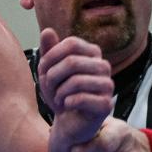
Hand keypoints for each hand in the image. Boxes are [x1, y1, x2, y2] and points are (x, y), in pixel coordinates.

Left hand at [38, 28, 112, 148]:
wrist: (68, 121)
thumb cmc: (60, 93)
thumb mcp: (49, 70)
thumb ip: (48, 51)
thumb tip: (47, 31)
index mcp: (92, 53)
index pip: (71, 44)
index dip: (52, 56)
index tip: (43, 70)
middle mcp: (103, 66)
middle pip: (72, 62)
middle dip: (53, 77)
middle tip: (49, 88)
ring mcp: (108, 85)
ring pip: (76, 80)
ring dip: (59, 91)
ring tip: (58, 98)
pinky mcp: (107, 104)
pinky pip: (82, 98)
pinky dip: (67, 102)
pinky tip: (67, 105)